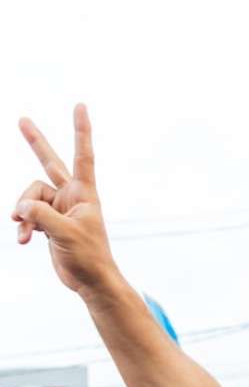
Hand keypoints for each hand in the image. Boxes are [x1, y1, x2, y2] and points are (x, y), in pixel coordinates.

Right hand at [11, 104, 117, 296]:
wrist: (90, 280)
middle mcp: (72, 196)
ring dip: (22, 213)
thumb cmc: (88, 256)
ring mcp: (59, 209)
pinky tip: (23, 241)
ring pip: (29, 197)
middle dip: (36, 143)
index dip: (80, 131)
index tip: (80, 106)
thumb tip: (20, 206)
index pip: (82, 155)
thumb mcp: (64, 233)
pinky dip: (23, 227)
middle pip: (50, 163)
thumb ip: (41, 215)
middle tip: (22, 120)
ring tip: (24, 230)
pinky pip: (27, 216)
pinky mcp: (49, 223)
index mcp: (84, 193)